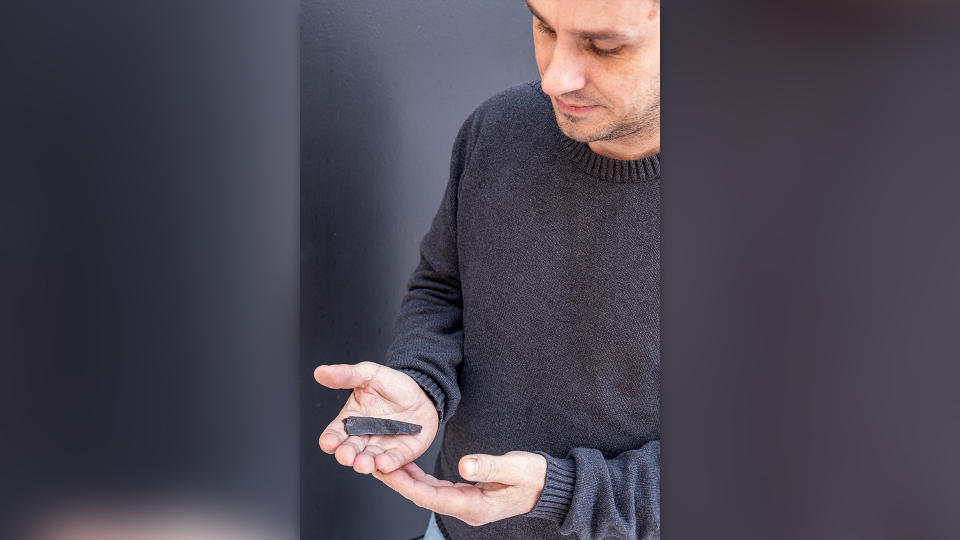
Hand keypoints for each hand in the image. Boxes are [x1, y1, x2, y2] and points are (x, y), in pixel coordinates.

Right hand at [314, 361, 438, 473]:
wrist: (422, 391)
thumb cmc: (392, 384)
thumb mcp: (369, 374)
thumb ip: (345, 375)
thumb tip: (320, 372)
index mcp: (351, 421)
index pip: (334, 434)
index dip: (330, 440)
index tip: (330, 442)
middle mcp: (363, 438)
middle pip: (349, 452)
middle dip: (346, 456)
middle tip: (347, 456)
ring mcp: (381, 448)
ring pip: (369, 461)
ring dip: (365, 465)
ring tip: (364, 464)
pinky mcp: (400, 454)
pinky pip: (392, 463)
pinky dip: (388, 466)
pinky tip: (383, 463)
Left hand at [373, 451, 546, 526]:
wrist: (547, 485)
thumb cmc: (534, 476)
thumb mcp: (514, 467)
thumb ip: (488, 466)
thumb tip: (464, 465)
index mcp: (474, 506)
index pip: (431, 497)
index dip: (406, 484)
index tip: (388, 471)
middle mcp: (466, 508)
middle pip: (423, 497)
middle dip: (398, 482)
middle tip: (375, 465)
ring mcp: (466, 503)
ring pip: (427, 493)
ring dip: (406, 480)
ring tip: (385, 464)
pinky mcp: (467, 495)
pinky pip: (437, 489)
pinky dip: (420, 478)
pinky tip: (409, 468)